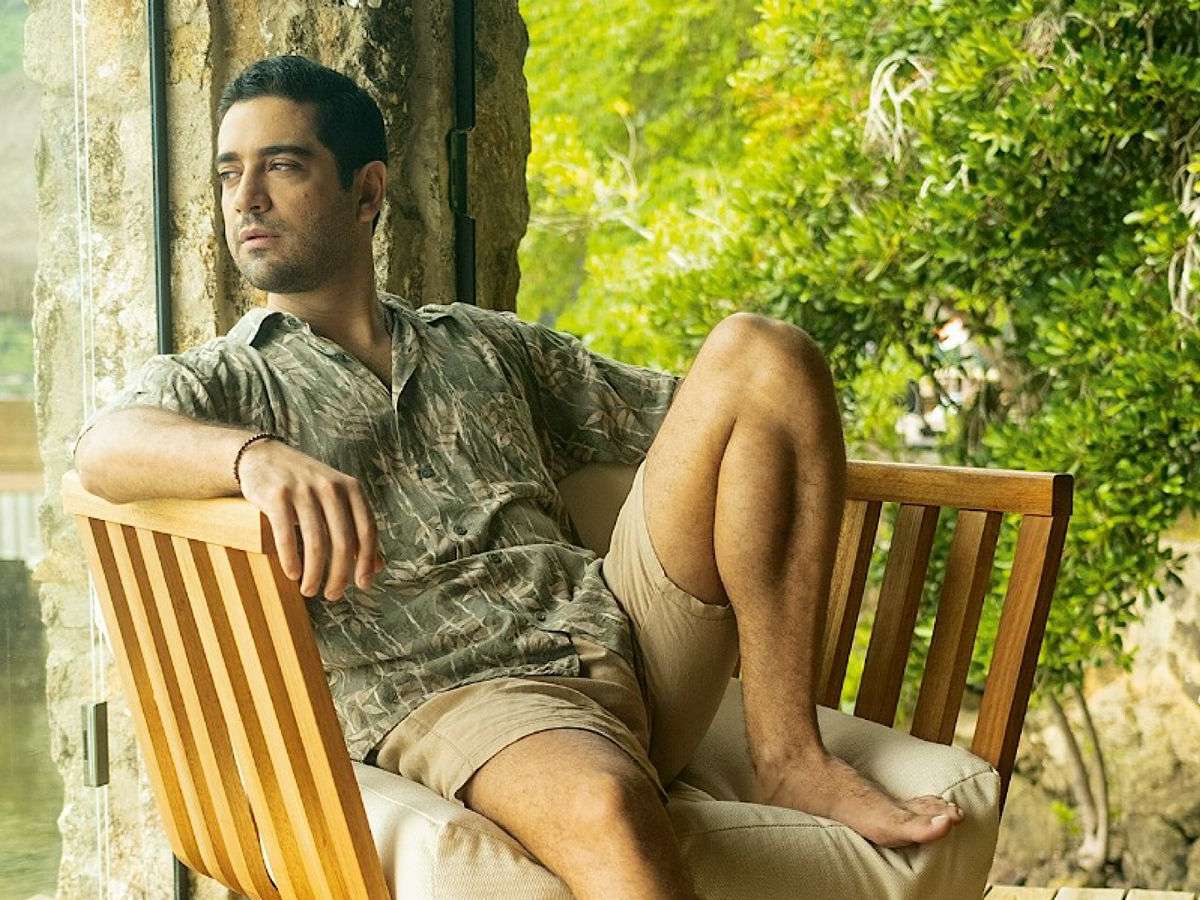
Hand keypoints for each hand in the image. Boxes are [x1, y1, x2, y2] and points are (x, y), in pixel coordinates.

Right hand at [235, 438, 384, 600]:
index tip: (363, 585)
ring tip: (310, 591)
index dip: (367, 560)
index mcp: (351, 488)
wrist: (262, 458)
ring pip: (316, 542)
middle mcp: (330, 487)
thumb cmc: (306, 486)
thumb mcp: (336, 500)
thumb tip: (377, 567)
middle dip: (340, 574)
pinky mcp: (276, 496)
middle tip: (332, 595)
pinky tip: (293, 574)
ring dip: (314, 573)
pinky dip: (291, 559)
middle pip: (343, 541)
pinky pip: (286, 534)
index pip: (367, 530)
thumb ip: (356, 528)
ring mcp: (303, 490)